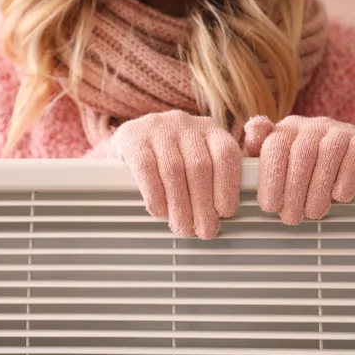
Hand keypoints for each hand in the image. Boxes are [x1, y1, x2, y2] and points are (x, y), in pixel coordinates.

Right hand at [108, 110, 241, 238]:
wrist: (127, 141)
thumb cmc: (168, 158)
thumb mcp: (194, 159)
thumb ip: (212, 179)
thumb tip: (219, 215)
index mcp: (208, 128)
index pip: (226, 153)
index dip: (227, 185)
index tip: (225, 211)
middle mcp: (185, 124)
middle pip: (200, 166)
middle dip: (203, 204)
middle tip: (204, 230)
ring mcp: (158, 128)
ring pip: (174, 170)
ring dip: (180, 205)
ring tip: (183, 228)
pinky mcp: (132, 137)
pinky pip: (146, 168)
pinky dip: (155, 194)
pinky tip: (159, 212)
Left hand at [245, 115, 354, 224]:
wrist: (348, 163)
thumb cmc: (304, 172)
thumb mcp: (277, 165)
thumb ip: (260, 151)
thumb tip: (253, 128)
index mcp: (287, 130)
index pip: (275, 146)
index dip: (271, 177)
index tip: (270, 206)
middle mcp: (312, 125)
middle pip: (302, 152)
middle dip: (294, 189)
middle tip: (292, 218)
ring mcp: (340, 130)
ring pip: (329, 153)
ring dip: (319, 187)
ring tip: (314, 213)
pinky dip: (348, 176)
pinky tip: (340, 196)